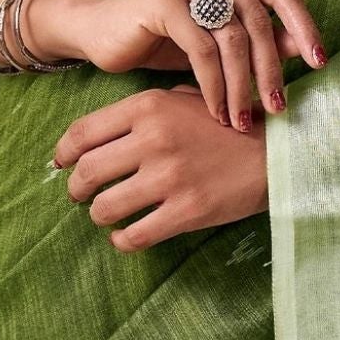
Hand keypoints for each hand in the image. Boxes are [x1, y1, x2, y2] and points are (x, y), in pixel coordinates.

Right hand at [30, 0, 323, 129]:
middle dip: (271, 72)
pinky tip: (216, 110)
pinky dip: (214, 86)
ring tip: (244, 119)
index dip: (305, 28)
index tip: (320, 65)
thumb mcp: (217, 38)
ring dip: (242, 86)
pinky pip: (202, 50)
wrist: (100, 28)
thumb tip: (302, 49)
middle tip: (278, 108)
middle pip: (259, 20)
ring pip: (233, 39)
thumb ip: (259, 37)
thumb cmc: (163, 35)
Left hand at [55, 88, 272, 250]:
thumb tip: (100, 135)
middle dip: (76, 188)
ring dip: (98, 215)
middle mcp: (154, 140)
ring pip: (104, 207)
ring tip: (106, 214)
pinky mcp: (186, 211)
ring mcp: (169, 178)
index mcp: (149, 107)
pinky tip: (125, 236)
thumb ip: (146, 112)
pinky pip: (134, 236)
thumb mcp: (187, 98)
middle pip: (87, 172)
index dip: (63, 152)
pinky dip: (122, 240)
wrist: (278, 151)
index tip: (60, 165)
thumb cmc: (230, 124)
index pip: (83, 132)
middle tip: (80, 194)